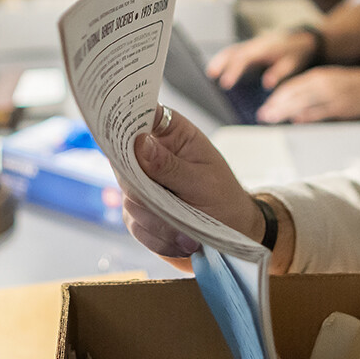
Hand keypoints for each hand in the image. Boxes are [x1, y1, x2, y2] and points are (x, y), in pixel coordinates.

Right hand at [124, 106, 264, 265]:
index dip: (124, 124)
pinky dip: (159, 238)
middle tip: (173, 209)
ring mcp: (142, 187)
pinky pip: (136, 226)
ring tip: (189, 233)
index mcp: (170, 135)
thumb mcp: (203, 181)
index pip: (137, 117)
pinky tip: (183, 241)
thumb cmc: (225, 198)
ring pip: (130, 201)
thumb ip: (169, 165)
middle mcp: (151, 157)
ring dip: (159, 223)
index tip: (129, 143)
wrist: (235, 233)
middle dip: (147, 194)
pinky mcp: (140, 215)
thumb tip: (138, 144)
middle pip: (125, 166)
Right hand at [206, 29, 319, 90]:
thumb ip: (280, 72)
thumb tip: (267, 83)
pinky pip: (235, 51)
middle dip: (220, 62)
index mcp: (265, 47)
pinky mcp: (251, 47)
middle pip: (233, 51)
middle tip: (211, 75)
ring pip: (232, 50)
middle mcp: (256, 44)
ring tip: (209, 73)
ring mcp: (252, 44)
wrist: (302, 37)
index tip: (226, 83)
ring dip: (219, 60)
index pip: (244, 58)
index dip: (233, 70)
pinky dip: (224, 58)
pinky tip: (218, 68)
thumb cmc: (297, 51)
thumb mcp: (293, 62)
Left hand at [257, 67, 359, 123]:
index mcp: (318, 75)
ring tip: (273, 119)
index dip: (277, 97)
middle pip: (293, 95)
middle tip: (263, 115)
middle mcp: (322, 84)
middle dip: (276, 106)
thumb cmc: (350, 85)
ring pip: (303, 104)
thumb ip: (310, 91)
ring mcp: (331, 96)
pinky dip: (306, 116)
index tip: (266, 106)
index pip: (292, 87)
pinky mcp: (339, 108)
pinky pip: (319, 113)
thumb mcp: (328, 80)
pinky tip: (296, 120)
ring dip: (285, 112)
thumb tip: (293, 106)